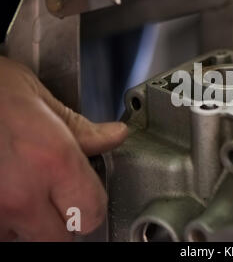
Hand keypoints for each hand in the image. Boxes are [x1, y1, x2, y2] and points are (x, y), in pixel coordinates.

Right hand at [0, 57, 127, 240]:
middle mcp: (21, 194)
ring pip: (22, 238)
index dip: (92, 204)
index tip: (87, 194)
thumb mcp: (38, 99)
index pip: (92, 213)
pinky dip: (2, 219)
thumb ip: (81, 129)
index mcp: (52, 160)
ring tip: (17, 187)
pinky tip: (2, 190)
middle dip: (62, 220)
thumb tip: (115, 136)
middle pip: (59, 238)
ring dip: (26, 222)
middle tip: (53, 195)